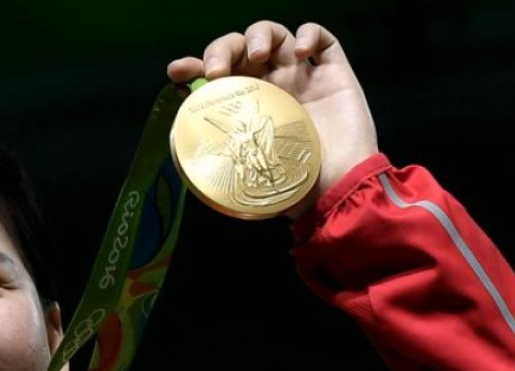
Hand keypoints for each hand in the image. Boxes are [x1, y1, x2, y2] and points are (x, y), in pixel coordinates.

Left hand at [167, 21, 378, 213]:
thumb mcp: (245, 172)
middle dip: (222, 49)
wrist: (337, 192)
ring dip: (258, 36)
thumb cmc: (294, 187)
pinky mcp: (335, 75)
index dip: (194, 68)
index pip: (216, 78)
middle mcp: (272, 87)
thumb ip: (219, 154)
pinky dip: (307, 34)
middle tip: (217, 70)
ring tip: (256, 56)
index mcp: (247, 108)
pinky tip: (298, 53)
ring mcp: (303, 78)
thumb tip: (178, 146)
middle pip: (240, 48)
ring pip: (274, 36)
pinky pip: (322, 38)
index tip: (177, 72)